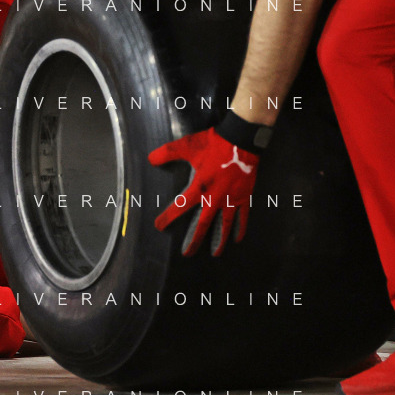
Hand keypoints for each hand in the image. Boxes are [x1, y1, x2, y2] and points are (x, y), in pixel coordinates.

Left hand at [149, 128, 259, 256]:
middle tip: (187, 254)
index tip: (159, 227)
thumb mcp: (186, 146)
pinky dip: (240, 229)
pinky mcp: (244, 197)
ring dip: (219, 241)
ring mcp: (231, 200)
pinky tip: (237, 239)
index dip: (168, 218)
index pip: (180, 207)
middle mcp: (215, 198)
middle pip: (203, 225)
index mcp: (199, 188)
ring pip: (224, 226)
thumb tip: (150, 159)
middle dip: (194, 240)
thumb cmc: (213, 144)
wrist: (241, 140)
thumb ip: (167, 153)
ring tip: (214, 254)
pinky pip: (243, 217)